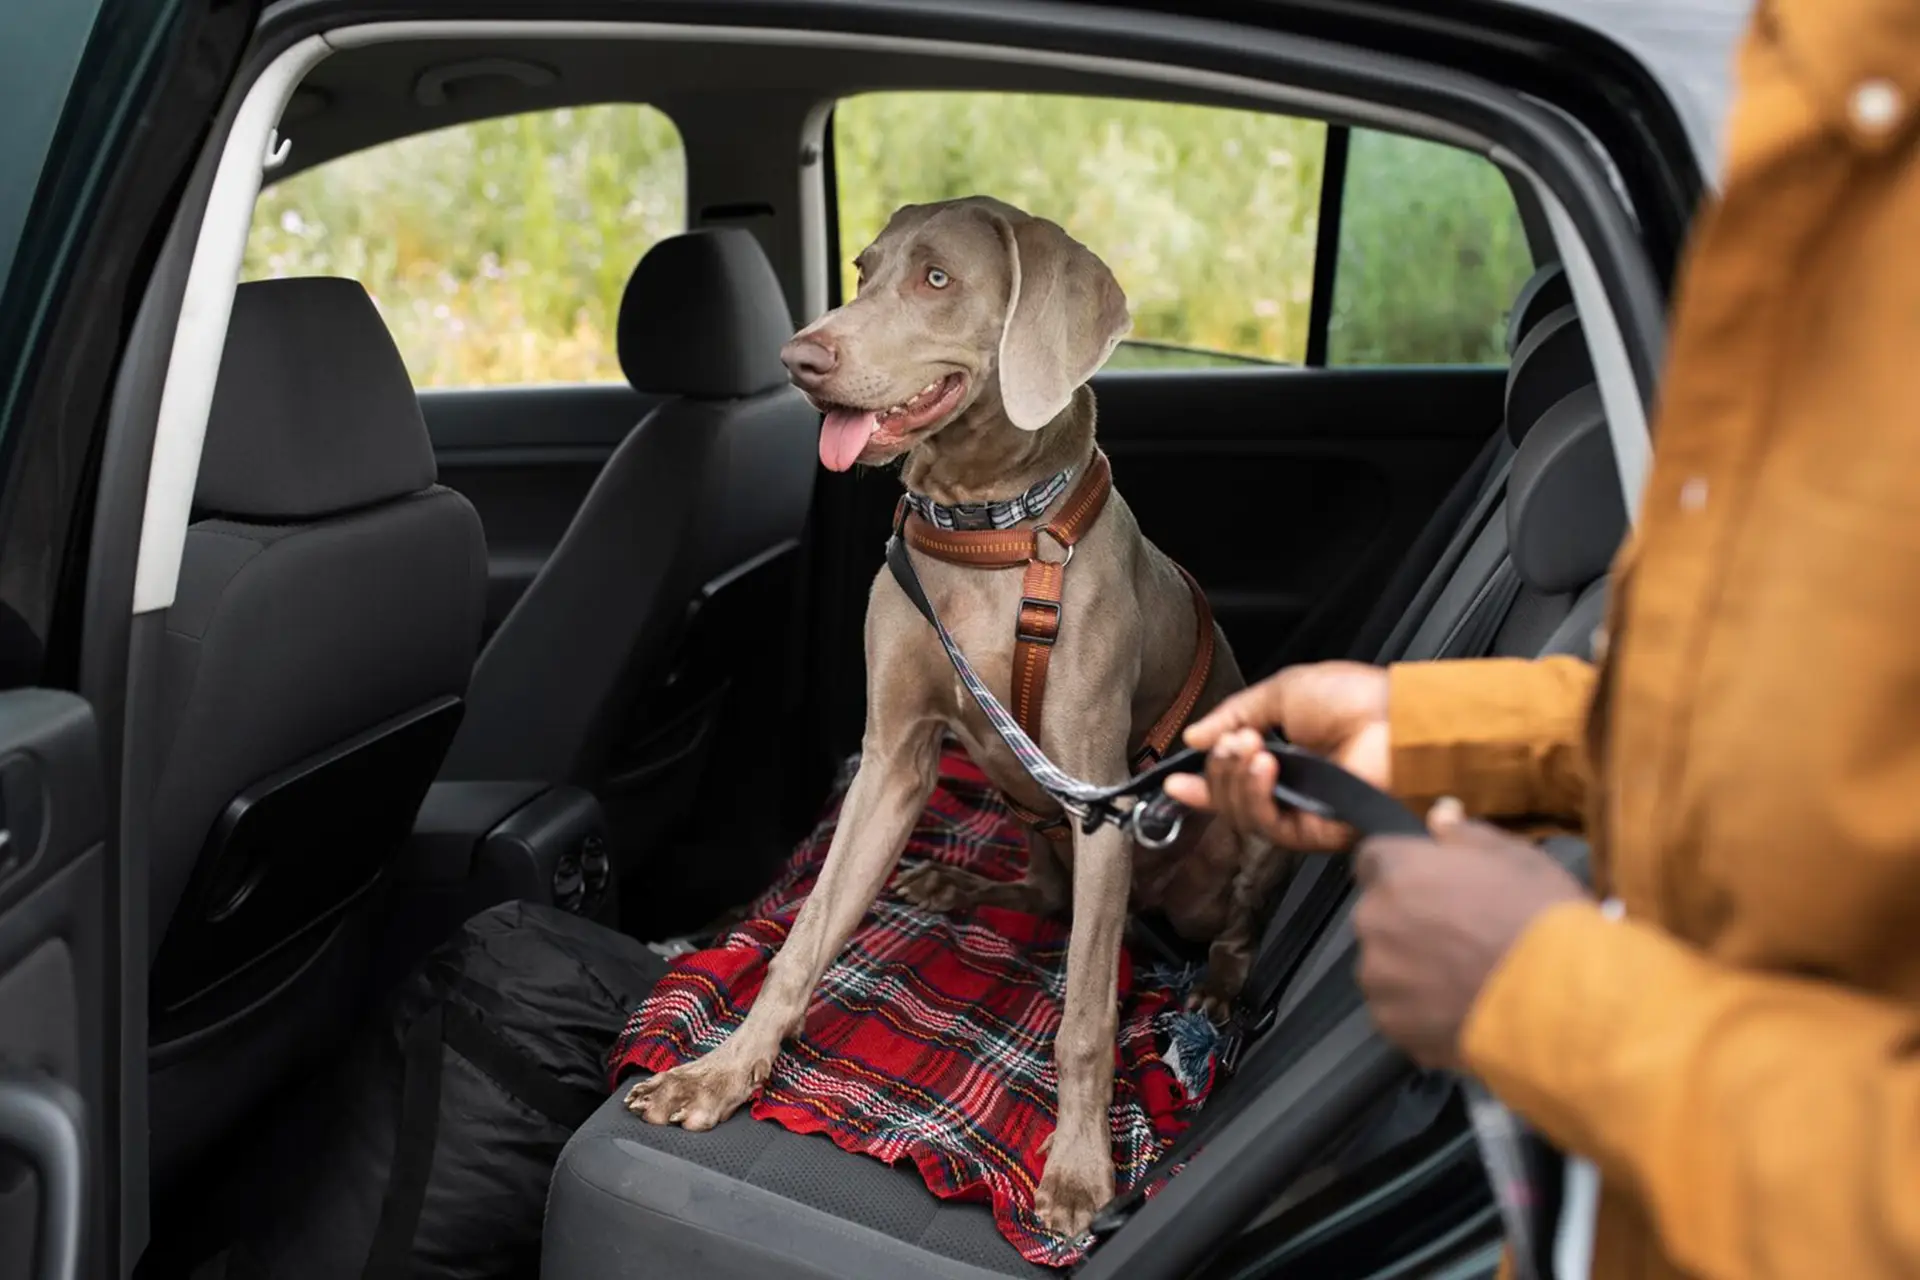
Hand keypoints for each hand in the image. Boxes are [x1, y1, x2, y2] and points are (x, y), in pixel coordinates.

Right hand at [1162, 662, 1389, 849]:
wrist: (1399, 719)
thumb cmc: (1357, 699)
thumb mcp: (1282, 692)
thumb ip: (1236, 714)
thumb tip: (1195, 737)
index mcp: (1285, 756)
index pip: (1233, 780)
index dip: (1202, 783)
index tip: (1175, 780)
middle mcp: (1291, 789)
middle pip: (1230, 799)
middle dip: (1219, 769)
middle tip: (1233, 741)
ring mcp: (1303, 812)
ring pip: (1244, 815)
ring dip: (1234, 780)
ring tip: (1249, 747)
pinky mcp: (1316, 832)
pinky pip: (1269, 826)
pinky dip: (1256, 797)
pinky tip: (1264, 768)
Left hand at [1352, 799, 1587, 1069]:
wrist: (1562, 1003)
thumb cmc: (1540, 919)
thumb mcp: (1516, 858)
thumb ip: (1465, 834)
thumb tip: (1439, 814)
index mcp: (1396, 871)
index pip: (1373, 858)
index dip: (1404, 871)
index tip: (1434, 886)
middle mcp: (1374, 921)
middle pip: (1378, 915)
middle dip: (1408, 921)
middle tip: (1461, 936)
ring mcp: (1379, 978)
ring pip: (1385, 966)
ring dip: (1411, 969)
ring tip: (1465, 980)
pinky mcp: (1392, 1025)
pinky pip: (1397, 1011)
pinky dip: (1421, 1012)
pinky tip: (1463, 1011)